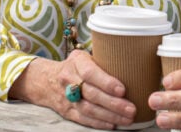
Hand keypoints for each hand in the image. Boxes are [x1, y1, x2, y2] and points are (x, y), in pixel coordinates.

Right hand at [10, 49, 135, 128]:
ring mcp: (66, 97)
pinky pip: (83, 119)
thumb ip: (104, 60)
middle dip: (113, 103)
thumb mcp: (85, 56)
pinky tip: (113, 124)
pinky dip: (99, 123)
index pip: (90, 73)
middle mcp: (69, 79)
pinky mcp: (67, 111)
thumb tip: (134, 65)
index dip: (106, 82)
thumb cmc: (75, 66)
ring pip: (89, 109)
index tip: (122, 90)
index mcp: (76, 62)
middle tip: (131, 109)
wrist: (45, 79)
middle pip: (92, 94)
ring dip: (110, 115)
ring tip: (127, 118)